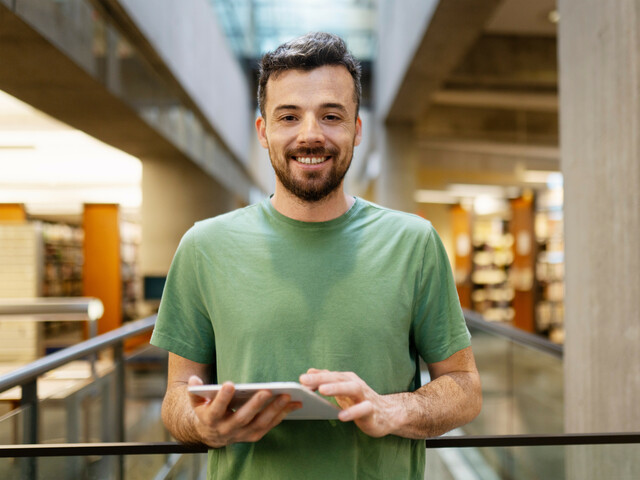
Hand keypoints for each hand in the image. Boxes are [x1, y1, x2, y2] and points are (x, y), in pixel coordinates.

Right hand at [187, 376, 301, 447]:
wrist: (210, 433)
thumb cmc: (206, 409)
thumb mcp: (197, 400)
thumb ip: (195, 390)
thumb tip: (195, 380)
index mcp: (210, 419)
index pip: (216, 409)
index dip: (222, 398)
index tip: (229, 384)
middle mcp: (226, 429)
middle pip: (242, 418)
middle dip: (255, 404)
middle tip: (267, 390)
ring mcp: (241, 434)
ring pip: (259, 424)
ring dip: (274, 410)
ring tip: (287, 395)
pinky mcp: (254, 436)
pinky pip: (269, 426)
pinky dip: (282, 415)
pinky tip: (293, 404)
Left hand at [299, 369, 399, 437]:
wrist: (387, 414)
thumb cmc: (360, 401)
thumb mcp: (342, 389)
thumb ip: (327, 381)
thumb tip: (309, 372)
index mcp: (348, 379)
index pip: (330, 375)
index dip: (316, 377)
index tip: (301, 379)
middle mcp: (356, 385)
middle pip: (339, 378)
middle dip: (322, 378)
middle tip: (305, 381)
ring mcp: (365, 397)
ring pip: (352, 388)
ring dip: (337, 388)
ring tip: (322, 391)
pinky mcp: (372, 411)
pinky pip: (364, 409)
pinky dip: (353, 412)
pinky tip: (341, 416)